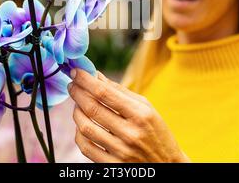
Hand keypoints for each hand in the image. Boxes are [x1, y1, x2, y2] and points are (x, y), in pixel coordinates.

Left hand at [68, 69, 189, 162]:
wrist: (167, 165)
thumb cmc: (156, 132)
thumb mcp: (146, 108)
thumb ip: (121, 92)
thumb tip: (97, 76)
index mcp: (141, 115)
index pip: (104, 93)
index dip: (86, 80)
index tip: (76, 71)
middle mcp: (130, 133)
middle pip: (92, 108)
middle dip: (77, 93)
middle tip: (72, 85)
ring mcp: (121, 152)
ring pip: (85, 127)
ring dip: (76, 112)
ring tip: (77, 104)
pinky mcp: (112, 166)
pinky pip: (86, 147)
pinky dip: (78, 133)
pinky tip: (81, 125)